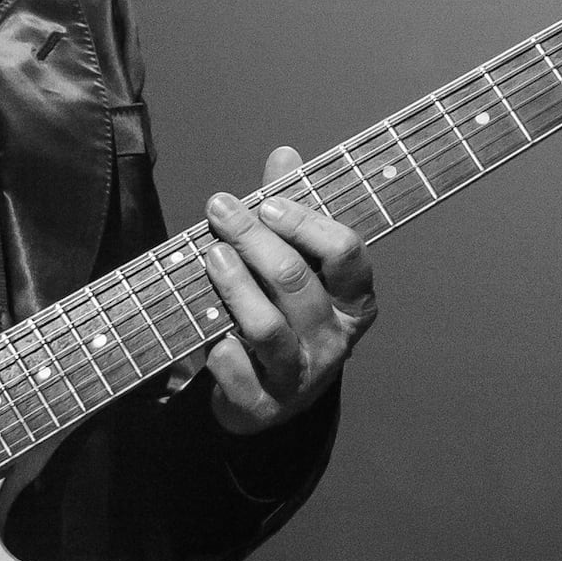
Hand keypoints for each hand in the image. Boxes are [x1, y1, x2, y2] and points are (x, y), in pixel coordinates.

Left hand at [195, 145, 375, 434]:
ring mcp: (302, 376)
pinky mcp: (265, 405)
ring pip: (268, 327)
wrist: (270, 399)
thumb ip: (290, 214)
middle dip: (254, 240)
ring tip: (211, 256)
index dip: (306, 224)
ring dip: (235, 286)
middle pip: (296, 282)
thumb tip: (285, 155)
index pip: (347, 254)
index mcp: (355, 301)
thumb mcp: (297, 265)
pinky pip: (238, 370)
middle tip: (220, 210)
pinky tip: (206, 329)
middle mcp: (335, 339)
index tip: (267, 203)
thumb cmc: (286, 317)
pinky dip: (220, 348)